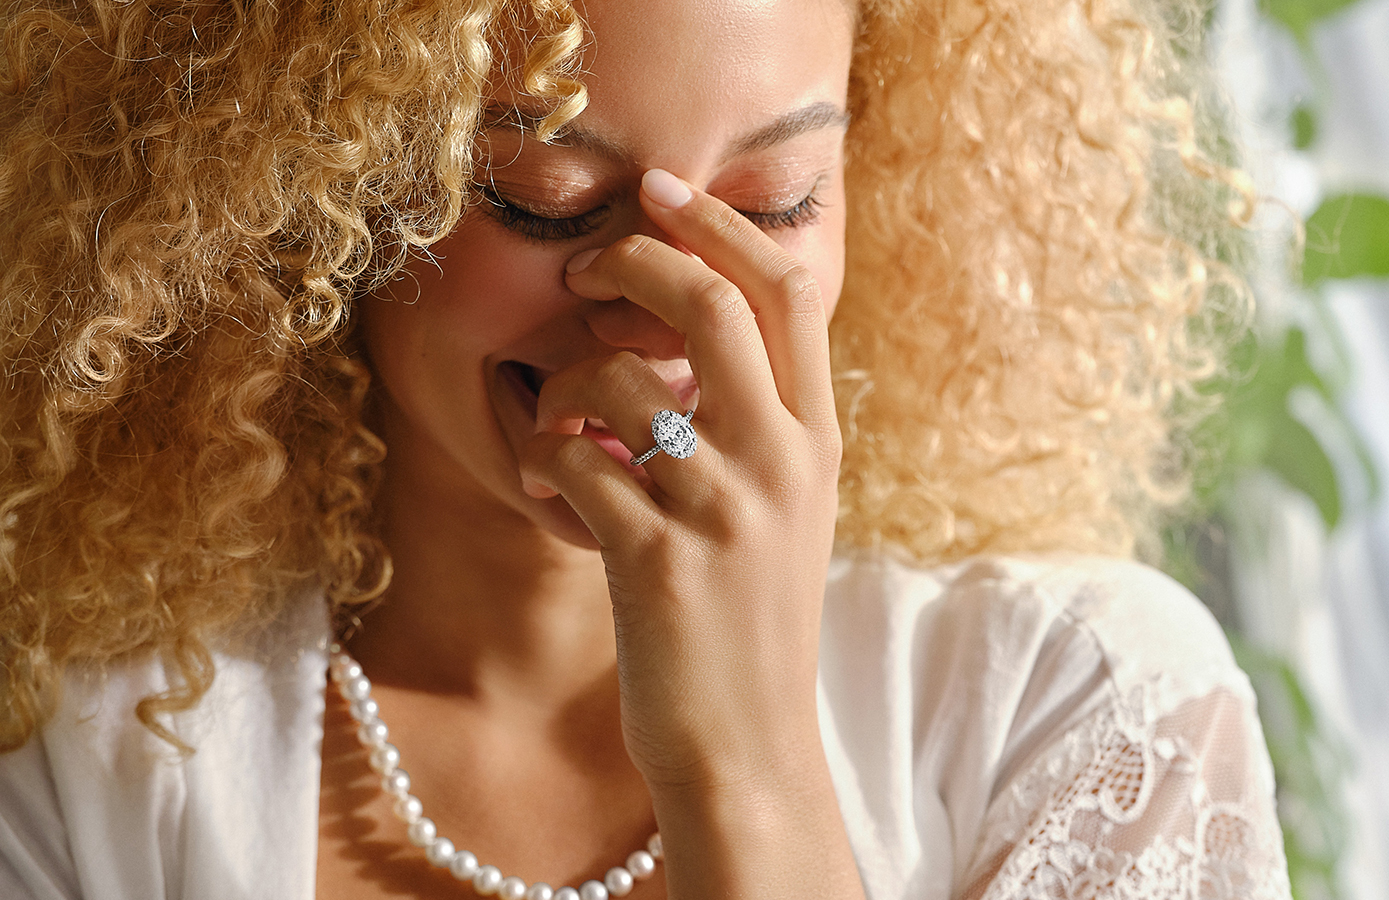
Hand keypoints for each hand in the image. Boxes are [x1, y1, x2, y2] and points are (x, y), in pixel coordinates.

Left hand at [518, 168, 841, 789]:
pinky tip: (552, 496)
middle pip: (708, 303)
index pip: (788, 290)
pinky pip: (573, 463)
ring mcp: (723, 509)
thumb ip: (763, 422)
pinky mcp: (656, 559)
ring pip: (618, 383)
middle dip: (633, 264)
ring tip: (562, 438)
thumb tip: (686, 334)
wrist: (748, 748)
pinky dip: (543, 464)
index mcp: (817, 441)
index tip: (662, 192)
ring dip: (565, 393)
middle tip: (586, 274)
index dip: (720, 224)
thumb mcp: (787, 512)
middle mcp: (782, 462)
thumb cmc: (751, 623)